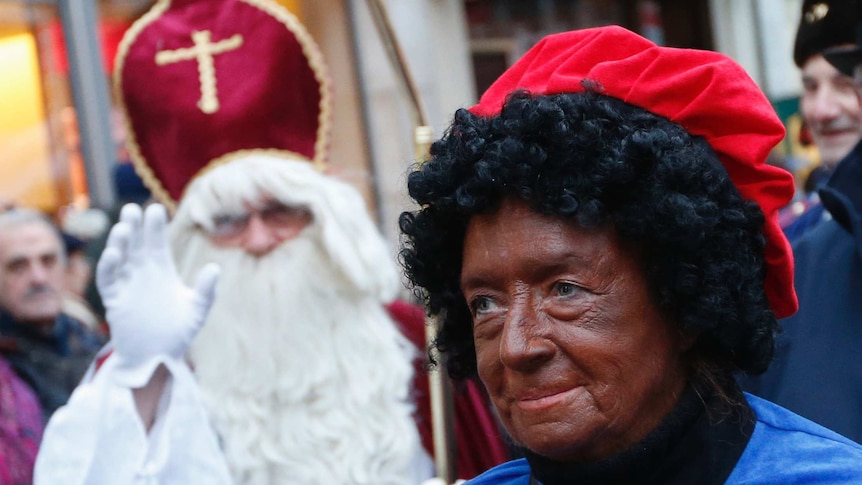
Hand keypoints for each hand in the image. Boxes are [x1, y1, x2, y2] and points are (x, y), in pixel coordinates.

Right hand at [96, 204, 219, 386]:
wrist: (158, 359)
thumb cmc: (178, 333)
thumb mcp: (197, 311)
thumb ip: (207, 291)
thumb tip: (214, 267)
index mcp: (162, 271)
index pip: (157, 243)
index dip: (155, 227)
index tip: (155, 209)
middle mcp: (142, 274)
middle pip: (136, 244)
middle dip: (134, 226)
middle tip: (133, 209)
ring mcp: (127, 285)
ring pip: (120, 258)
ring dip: (120, 243)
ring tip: (124, 229)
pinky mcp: (115, 300)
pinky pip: (108, 280)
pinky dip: (108, 267)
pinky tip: (113, 254)